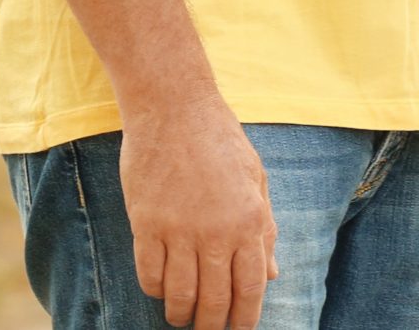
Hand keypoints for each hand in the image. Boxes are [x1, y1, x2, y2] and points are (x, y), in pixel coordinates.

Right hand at [119, 96, 281, 329]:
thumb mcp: (256, 180)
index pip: (250, 287)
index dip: (245, 318)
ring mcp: (178, 229)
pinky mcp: (146, 224)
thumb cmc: (221, 140)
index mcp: (249, 219)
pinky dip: (155, 290)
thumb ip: (264, 228)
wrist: (175, 109)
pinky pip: (149, 274)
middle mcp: (216, 231)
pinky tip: (160, 290)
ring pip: (179, 294)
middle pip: (214, 299)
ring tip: (182, 317)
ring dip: (181, 314)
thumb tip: (271, 274)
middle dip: (212, 325)